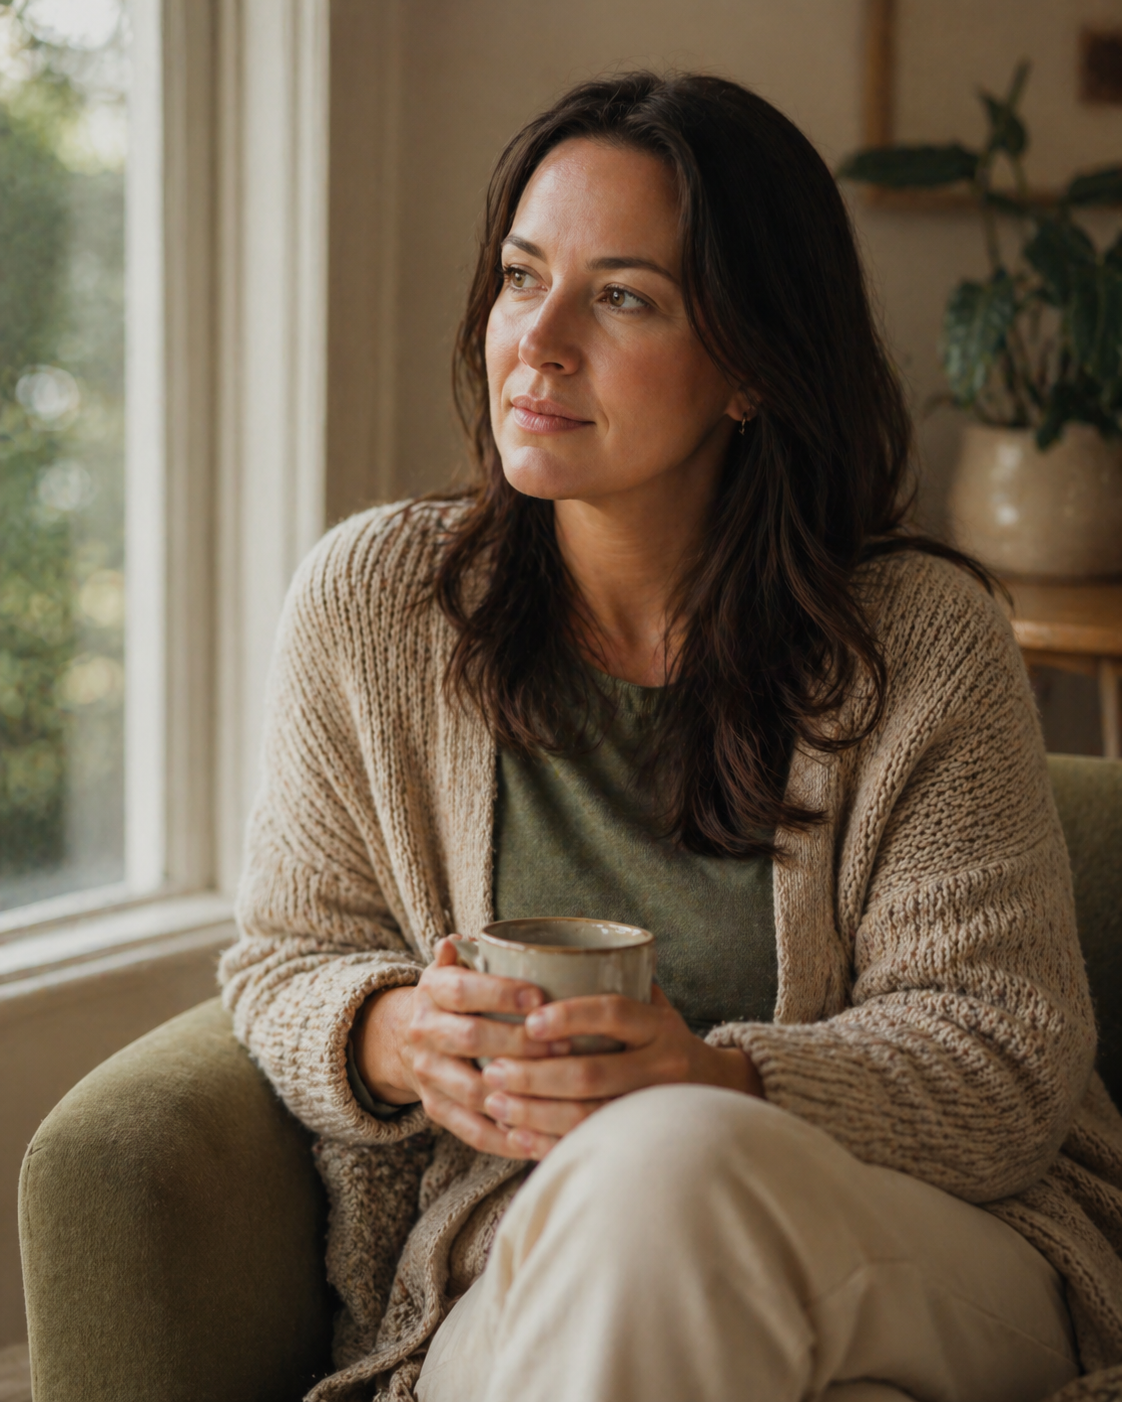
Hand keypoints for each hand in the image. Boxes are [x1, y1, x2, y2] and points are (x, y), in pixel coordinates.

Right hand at [352, 937, 567, 1156]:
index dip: (500, 993)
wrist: (411, 1038)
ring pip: (472, 1090)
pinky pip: (473, 1131)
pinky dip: (508, 1139)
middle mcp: (423, 1032)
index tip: (539, 996)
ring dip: (517, 1093)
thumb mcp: (458, 967)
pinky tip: (543, 1138)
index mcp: (432, 990)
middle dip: (519, 1044)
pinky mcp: (437, 1109)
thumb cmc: (458, 997)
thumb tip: (461, 940)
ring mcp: (428, 1074)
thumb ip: (471, 956)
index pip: (462, 990)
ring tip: (559, 1093)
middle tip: (564, 1046)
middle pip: (470, 1039)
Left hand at [479, 986, 762, 1160]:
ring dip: (535, 1111)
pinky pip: (590, 1144)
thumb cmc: (663, 1038)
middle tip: (494, 1070)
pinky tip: (515, 1136)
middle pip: (592, 1073)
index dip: (570, 1016)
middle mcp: (662, 1066)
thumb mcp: (652, 1004)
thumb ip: (613, 980)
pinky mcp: (643, 1139)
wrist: (717, 1090)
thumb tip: (540, 951)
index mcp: (659, 1024)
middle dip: (535, 1074)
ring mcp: (653, 1107)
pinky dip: (549, 1142)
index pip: (614, 1013)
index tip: (529, 1021)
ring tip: (496, 1101)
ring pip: (588, 1114)